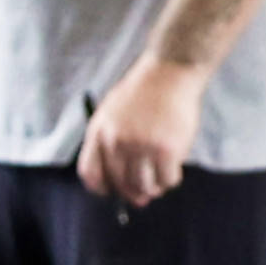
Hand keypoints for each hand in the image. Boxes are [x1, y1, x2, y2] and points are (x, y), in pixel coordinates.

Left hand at [74, 62, 205, 206]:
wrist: (170, 71)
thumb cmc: (144, 94)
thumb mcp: (114, 113)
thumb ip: (113, 145)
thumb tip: (126, 188)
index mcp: (99, 132)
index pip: (90, 174)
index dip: (103, 188)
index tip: (114, 190)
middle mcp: (116, 141)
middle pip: (120, 184)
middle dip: (134, 193)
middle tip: (145, 193)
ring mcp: (141, 146)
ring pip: (145, 187)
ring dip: (154, 188)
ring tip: (161, 175)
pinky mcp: (166, 149)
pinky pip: (168, 180)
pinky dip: (171, 179)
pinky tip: (174, 166)